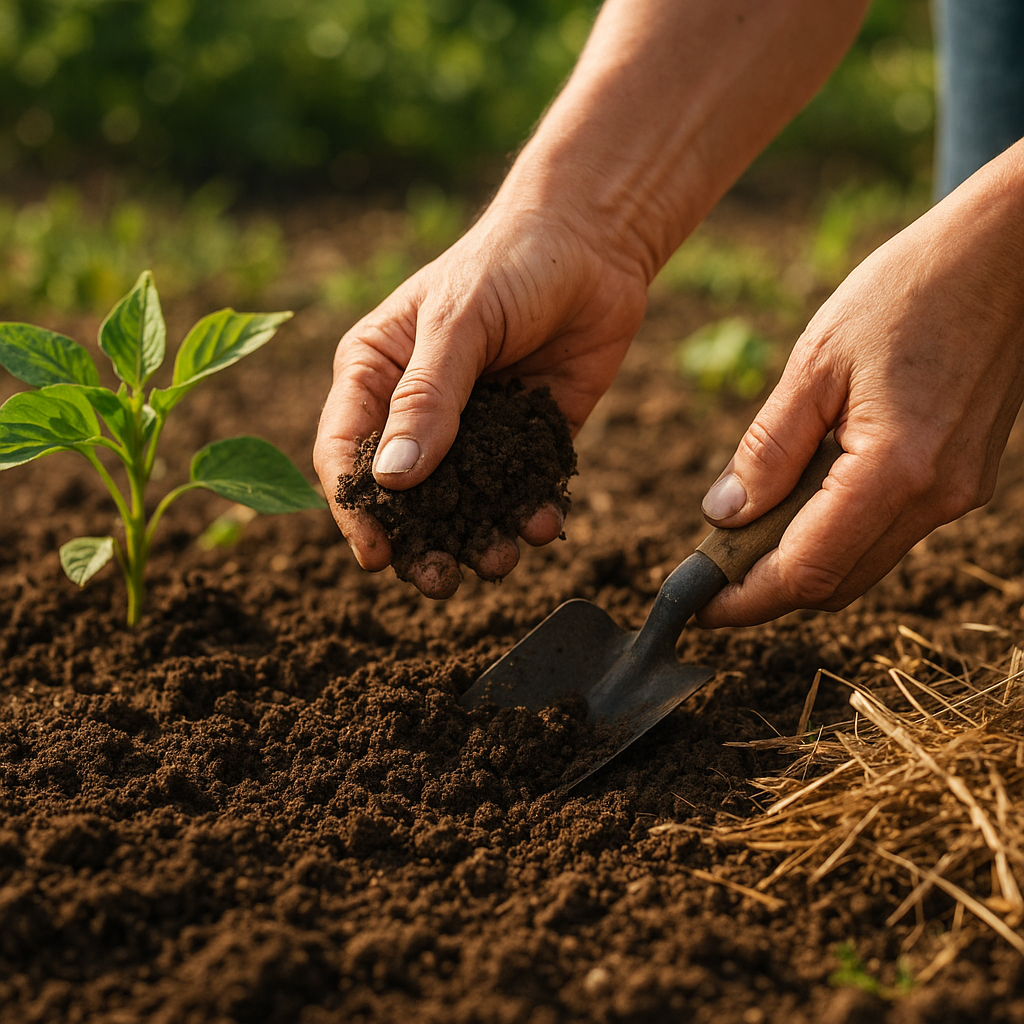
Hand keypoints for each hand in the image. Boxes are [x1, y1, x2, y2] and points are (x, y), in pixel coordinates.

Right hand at [313, 201, 648, 597]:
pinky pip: (522, 487)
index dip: (356, 508)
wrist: (595, 242)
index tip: (376, 555)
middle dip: (420, 541)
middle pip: (405, 492)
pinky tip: (544, 524)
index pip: (347, 451)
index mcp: (377, 372)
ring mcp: (476, 426)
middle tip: (439, 580)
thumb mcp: (459, 323)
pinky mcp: (528, 435)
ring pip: (464, 500)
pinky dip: (531, 511)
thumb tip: (393, 479)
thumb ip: (428, 397)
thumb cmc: (508, 263)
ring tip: (499, 559)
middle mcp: (420, 408)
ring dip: (477, 536)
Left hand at [696, 147, 1023, 627]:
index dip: (746, 599)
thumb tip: (724, 516)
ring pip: (864, 565)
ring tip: (746, 537)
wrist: (1005, 255)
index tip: (700, 606)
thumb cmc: (906, 292)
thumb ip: (768, 449)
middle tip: (713, 572)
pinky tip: (802, 501)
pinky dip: (839, 535)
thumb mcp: (815, 363)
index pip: (807, 572)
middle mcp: (936, 497)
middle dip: (769, 590)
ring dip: (803, 564)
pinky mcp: (964, 480)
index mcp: (895, 469)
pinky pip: (890, 532)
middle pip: (837, 584)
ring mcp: (958, 494)